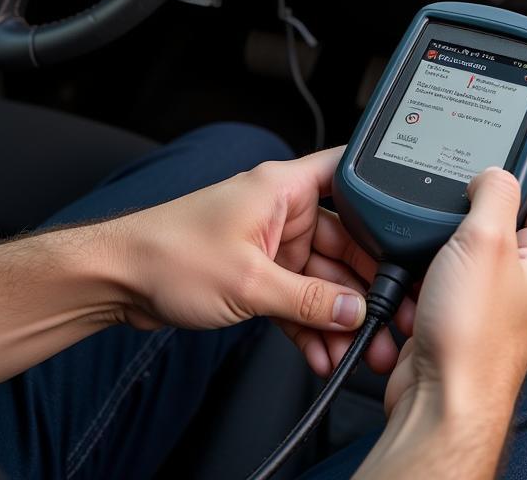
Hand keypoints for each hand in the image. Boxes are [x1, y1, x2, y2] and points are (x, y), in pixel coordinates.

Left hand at [108, 147, 412, 375]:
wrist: (117, 280)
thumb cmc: (169, 253)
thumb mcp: (249, 280)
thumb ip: (308, 301)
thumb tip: (354, 312)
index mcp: (283, 187)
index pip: (348, 175)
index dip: (381, 197)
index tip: (408, 233)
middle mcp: (282, 211)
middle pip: (343, 241)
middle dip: (364, 284)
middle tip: (387, 320)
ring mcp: (271, 243)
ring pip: (321, 278)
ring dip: (338, 314)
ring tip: (360, 350)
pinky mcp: (257, 273)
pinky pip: (296, 299)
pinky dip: (309, 325)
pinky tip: (324, 352)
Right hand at [383, 167, 526, 422]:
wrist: (441, 404)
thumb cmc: (472, 337)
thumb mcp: (487, 241)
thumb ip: (495, 195)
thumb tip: (495, 173)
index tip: (523, 149)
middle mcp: (520, 286)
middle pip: (506, 226)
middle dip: (478, 203)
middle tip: (459, 183)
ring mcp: (487, 308)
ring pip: (464, 257)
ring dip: (441, 242)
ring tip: (425, 232)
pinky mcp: (454, 326)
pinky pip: (435, 286)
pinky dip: (419, 275)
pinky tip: (406, 273)